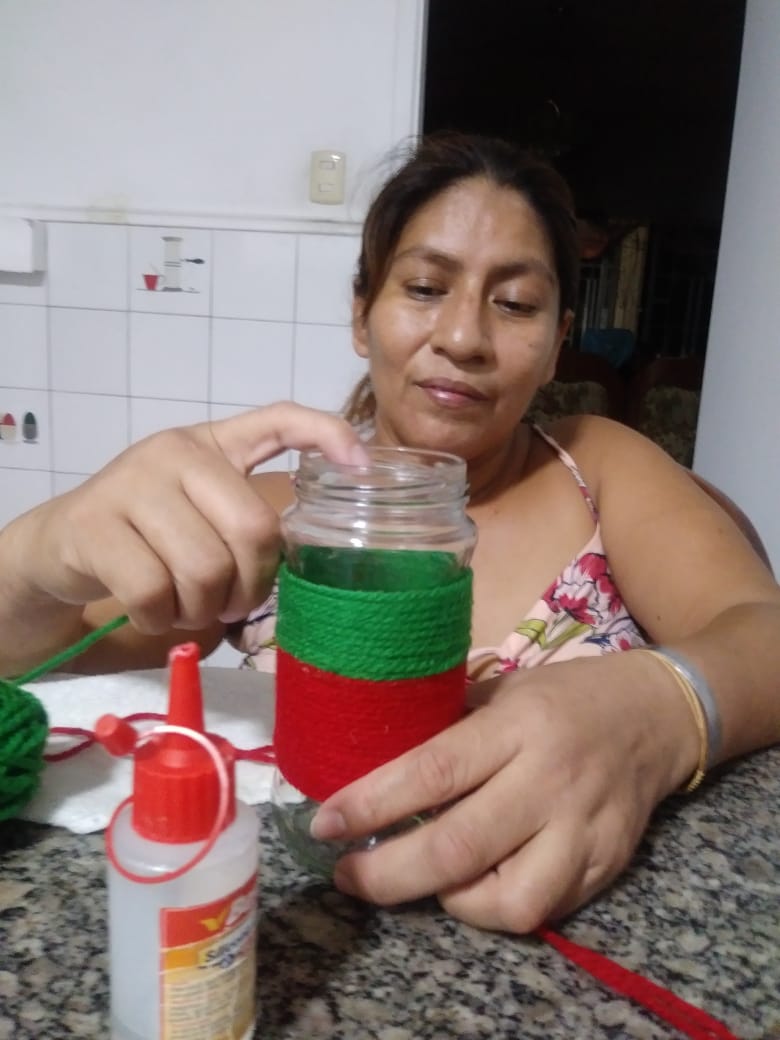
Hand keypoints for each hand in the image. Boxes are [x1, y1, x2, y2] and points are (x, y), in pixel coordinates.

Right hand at [9, 402, 367, 633]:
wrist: (63, 544)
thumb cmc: (148, 531)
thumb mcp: (200, 507)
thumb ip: (245, 514)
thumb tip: (308, 552)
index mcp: (211, 444)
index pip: (279, 418)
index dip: (326, 434)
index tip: (362, 467)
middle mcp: (175, 452)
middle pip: (252, 529)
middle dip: (250, 585)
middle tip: (232, 604)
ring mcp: (131, 484)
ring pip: (204, 569)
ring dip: (203, 609)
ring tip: (189, 607)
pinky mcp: (95, 526)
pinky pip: (154, 592)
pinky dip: (160, 618)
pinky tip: (154, 610)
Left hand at [310, 652, 698, 932]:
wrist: (656, 715)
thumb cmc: (565, 695)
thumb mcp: (505, 690)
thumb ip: (450, 728)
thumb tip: (377, 764)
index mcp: (518, 725)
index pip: (433, 771)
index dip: (371, 804)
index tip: (325, 825)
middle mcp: (550, 780)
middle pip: (459, 847)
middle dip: (388, 874)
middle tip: (346, 876)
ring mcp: (583, 830)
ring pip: (507, 899)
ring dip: (449, 901)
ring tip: (423, 881)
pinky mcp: (605, 865)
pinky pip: (544, 910)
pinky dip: (496, 908)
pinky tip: (473, 887)